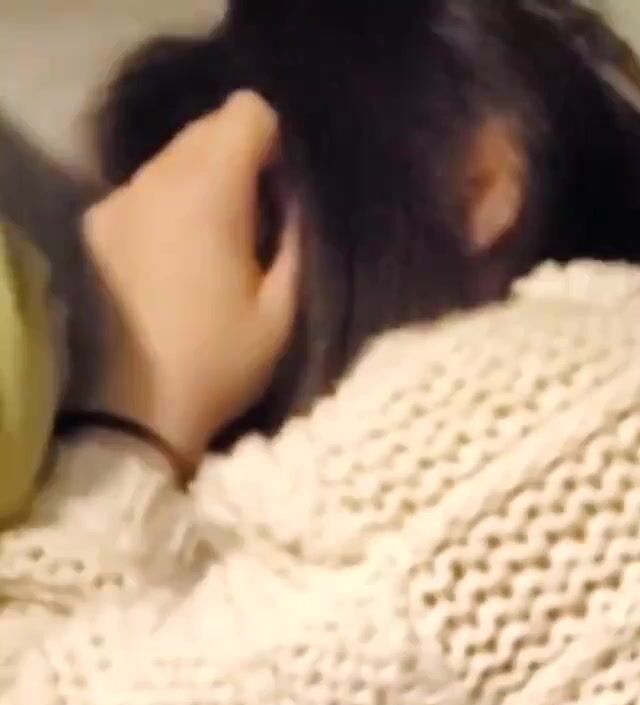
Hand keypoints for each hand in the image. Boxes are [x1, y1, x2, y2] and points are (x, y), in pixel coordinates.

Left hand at [80, 91, 299, 468]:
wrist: (139, 412)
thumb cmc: (221, 365)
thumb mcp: (282, 310)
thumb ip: (295, 236)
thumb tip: (294, 194)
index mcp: (209, 192)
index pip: (247, 113)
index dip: (273, 142)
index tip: (281, 187)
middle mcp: (158, 179)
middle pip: (206, 128)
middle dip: (237, 159)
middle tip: (255, 218)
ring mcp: (121, 198)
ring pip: (173, 155)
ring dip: (200, 181)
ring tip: (216, 240)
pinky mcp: (99, 223)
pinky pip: (144, 188)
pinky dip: (167, 204)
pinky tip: (178, 255)